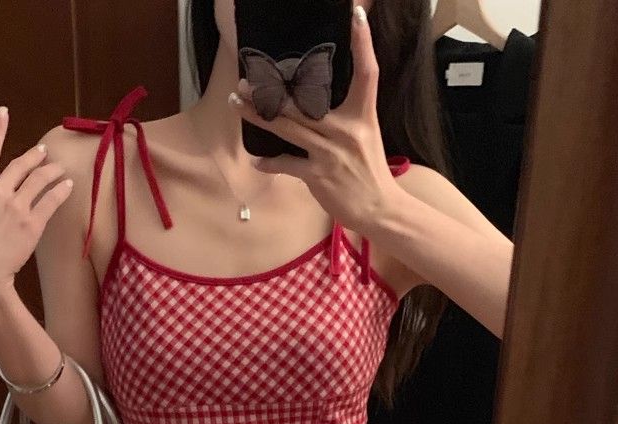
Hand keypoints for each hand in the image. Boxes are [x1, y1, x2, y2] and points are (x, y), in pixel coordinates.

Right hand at [0, 107, 72, 297]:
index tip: (4, 112)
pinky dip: (61, 190)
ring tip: (60, 168)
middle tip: (44, 152)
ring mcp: (16, 205)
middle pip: (20, 165)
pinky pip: (50, 200)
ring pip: (38, 179)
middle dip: (34, 156)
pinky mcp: (33, 223)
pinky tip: (68, 185)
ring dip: (51, 171)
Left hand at [228, 2, 401, 240]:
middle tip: (246, 80)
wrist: (379, 209)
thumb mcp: (365, 137)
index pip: (368, 71)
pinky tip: (258, 160)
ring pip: (288, 129)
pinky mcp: (319, 176)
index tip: (355, 15)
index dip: (363, 42)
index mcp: (363, 115)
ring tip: (238, 104)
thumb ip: (344, 118)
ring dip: (259, 117)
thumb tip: (315, 103)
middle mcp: (347, 130)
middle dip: (271, 91)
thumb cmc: (369, 173)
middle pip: (304, 102)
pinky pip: (288, 165)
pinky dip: (271, 163)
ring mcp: (330, 153)